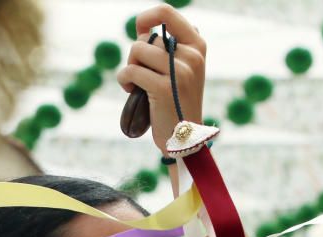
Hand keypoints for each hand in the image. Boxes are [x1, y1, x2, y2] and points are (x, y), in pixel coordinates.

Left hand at [117, 4, 205, 153]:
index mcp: (197, 45)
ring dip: (130, 67)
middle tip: (141, 73)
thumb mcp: (181, 70)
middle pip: (147, 37)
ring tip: (137, 84)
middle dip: (136, 55)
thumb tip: (143, 28)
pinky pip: (131, 71)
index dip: (145, 18)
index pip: (166, 12)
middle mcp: (192, 55)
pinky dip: (124, 80)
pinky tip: (131, 90)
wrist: (184, 139)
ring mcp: (180, 72)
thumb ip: (168, 48)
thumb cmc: (176, 102)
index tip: (139, 30)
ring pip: (137, 51)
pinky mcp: (164, 88)